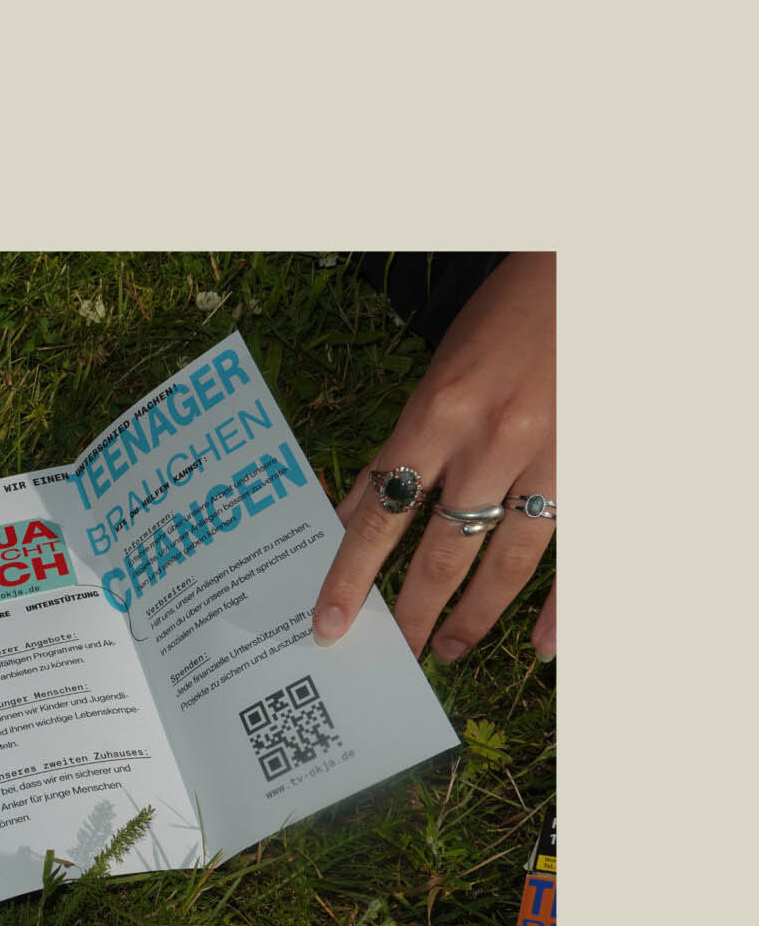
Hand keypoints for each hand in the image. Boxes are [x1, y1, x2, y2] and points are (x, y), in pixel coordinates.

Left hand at [313, 252, 556, 662]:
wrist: (588, 272)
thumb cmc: (504, 318)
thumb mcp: (439, 373)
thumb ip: (406, 443)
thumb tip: (364, 507)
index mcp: (437, 413)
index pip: (379, 515)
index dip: (350, 577)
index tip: (328, 623)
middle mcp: (490, 442)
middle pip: (441, 550)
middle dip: (413, 610)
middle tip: (394, 653)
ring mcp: (550, 456)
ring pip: (507, 560)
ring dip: (476, 613)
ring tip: (451, 648)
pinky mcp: (597, 463)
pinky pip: (577, 551)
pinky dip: (563, 605)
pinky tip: (545, 646)